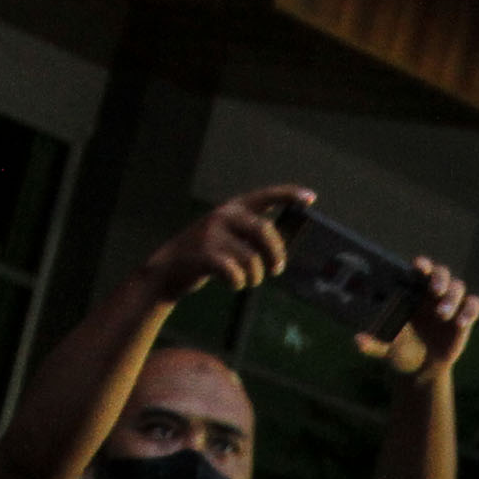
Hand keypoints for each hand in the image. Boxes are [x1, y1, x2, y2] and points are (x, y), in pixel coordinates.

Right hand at [141, 186, 307, 301]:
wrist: (168, 267)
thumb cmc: (206, 254)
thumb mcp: (228, 236)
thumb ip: (251, 237)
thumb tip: (282, 250)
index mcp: (233, 208)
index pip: (265, 196)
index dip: (288, 195)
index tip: (310, 199)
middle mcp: (223, 215)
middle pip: (265, 232)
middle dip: (276, 254)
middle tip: (276, 270)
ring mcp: (212, 234)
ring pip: (252, 259)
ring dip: (256, 276)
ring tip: (248, 280)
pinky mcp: (204, 254)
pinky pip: (235, 273)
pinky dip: (238, 283)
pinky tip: (234, 284)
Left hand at [374, 258, 478, 379]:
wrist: (421, 369)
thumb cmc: (400, 351)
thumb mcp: (385, 349)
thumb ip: (373, 344)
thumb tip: (358, 341)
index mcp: (412, 292)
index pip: (418, 271)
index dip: (421, 265)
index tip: (418, 266)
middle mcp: (432, 293)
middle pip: (441, 273)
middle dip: (439, 278)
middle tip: (434, 291)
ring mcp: (450, 302)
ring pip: (458, 287)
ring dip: (452, 298)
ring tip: (443, 315)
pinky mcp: (465, 315)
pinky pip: (474, 304)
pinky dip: (470, 310)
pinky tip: (461, 323)